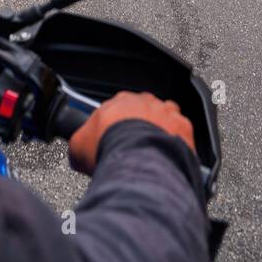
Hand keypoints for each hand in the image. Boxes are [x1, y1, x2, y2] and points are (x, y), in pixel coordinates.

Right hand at [68, 90, 195, 174]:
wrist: (137, 159)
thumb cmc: (109, 148)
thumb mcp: (78, 146)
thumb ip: (79, 142)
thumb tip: (78, 149)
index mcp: (118, 101)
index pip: (116, 107)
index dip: (114, 125)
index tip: (112, 138)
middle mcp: (144, 102)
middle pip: (142, 110)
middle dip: (138, 126)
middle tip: (132, 148)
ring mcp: (165, 112)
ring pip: (165, 117)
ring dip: (160, 130)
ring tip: (153, 152)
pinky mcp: (183, 127)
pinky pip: (182, 131)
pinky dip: (178, 142)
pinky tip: (169, 155)